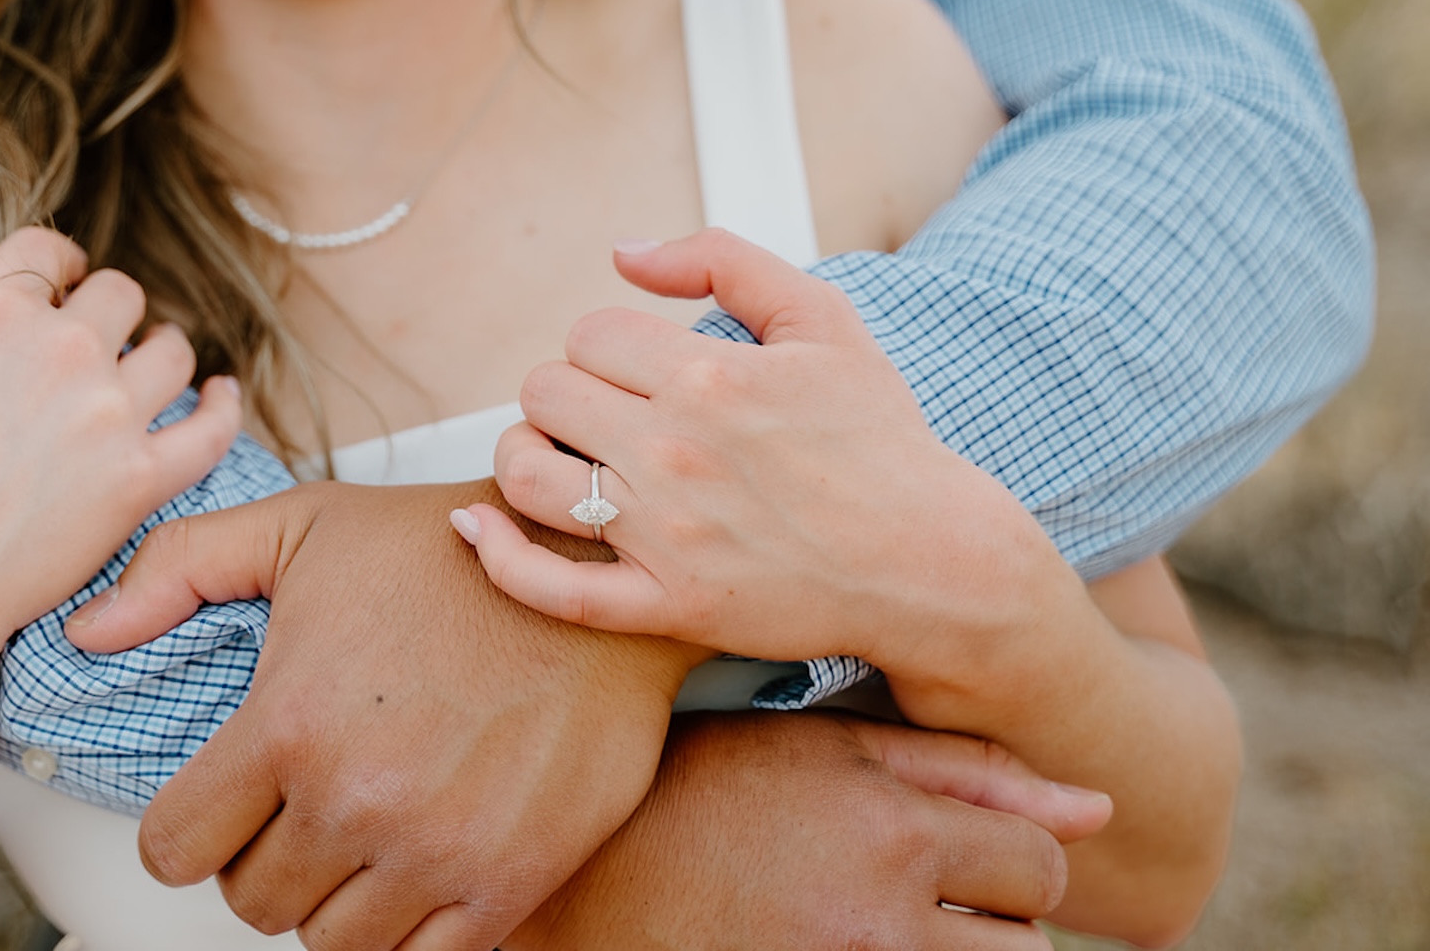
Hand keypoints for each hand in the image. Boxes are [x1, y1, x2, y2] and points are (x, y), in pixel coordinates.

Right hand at [0, 155, 242, 668]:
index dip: (51, 266)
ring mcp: (110, 417)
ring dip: (159, 351)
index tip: (50, 287)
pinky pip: (211, 428)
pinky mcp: (141, 482)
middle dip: (102, 310)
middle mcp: (64, 351)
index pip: (51, 250)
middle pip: (117, 294)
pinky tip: (218, 395)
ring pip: (169, 349)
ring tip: (146, 367)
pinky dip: (221, 405)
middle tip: (88, 343)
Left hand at [65, 478, 708, 949]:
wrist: (594, 575)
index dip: (185, 830)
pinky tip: (415, 863)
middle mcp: (357, 800)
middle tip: (299, 806)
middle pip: (251, 902)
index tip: (214, 809)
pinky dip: (405, 926)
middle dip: (261, 858)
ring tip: (357, 833)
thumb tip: (86, 634)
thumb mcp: (299, 527)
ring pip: (328, 942)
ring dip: (331, 897)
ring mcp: (436, 851)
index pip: (175, 849)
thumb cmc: (445, 551)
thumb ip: (177, 569)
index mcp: (290, 722)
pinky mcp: (509, 881)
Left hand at [456, 229, 1064, 683]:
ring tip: (556, 455)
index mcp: (709, 376)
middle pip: (546, 394)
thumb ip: (724, 259)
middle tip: (602, 413)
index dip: (605, 345)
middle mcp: (676, 452)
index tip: (637, 369)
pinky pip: (549, 588)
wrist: (933, 562)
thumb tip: (623, 249)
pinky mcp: (666, 605)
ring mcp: (665, 535)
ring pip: (527, 476)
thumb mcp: (824, 319)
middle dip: (565, 393)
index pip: (589, 334)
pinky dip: (497, 556)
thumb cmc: (880, 439)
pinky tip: (476, 527)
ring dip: (523, 455)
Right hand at [509, 709, 1111, 950]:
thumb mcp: (820, 751)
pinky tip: (845, 939)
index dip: (1004, 858)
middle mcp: (884, 927)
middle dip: (990, 924)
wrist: (579, 890)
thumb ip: (963, 773)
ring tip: (874, 926)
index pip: (1041, 868)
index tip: (943, 850)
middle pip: (1028, 949)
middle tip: (902, 895)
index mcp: (888, 832)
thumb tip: (1103, 810)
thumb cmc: (702, 794)